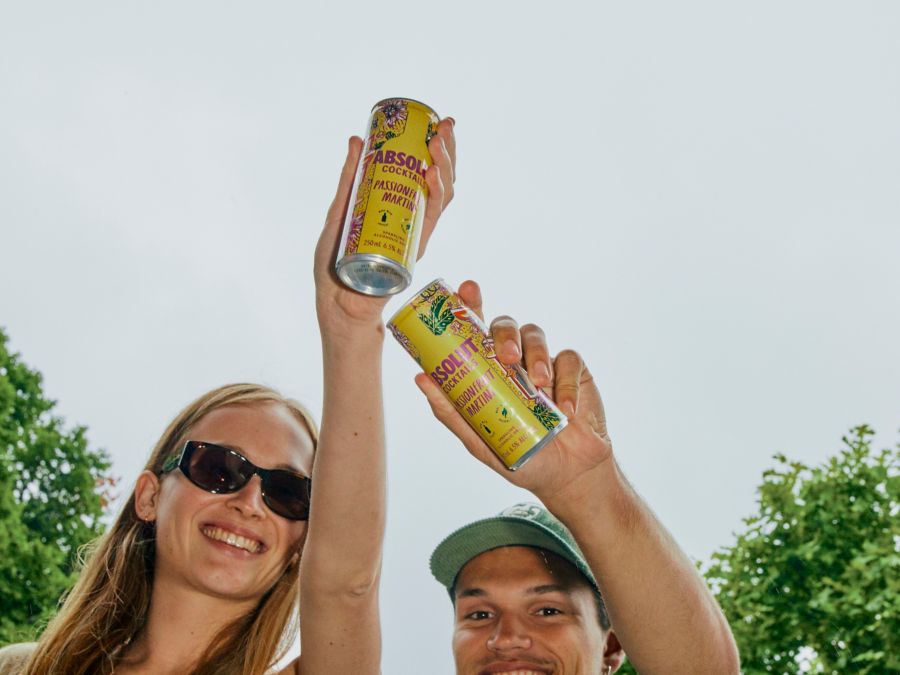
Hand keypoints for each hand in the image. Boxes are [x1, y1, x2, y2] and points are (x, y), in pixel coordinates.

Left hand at [314, 118, 456, 331]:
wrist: (337, 303)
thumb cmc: (336, 264)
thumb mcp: (340, 211)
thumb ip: (349, 179)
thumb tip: (356, 139)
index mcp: (402, 209)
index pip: (429, 174)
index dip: (439, 148)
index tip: (440, 124)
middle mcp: (414, 221)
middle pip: (441, 181)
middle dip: (447, 151)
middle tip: (443, 128)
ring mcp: (416, 234)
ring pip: (442, 197)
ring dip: (445, 167)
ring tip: (437, 144)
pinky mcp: (413, 249)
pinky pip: (431, 220)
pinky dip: (434, 196)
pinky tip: (432, 175)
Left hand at [413, 280, 613, 503]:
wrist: (567, 475)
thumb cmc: (522, 456)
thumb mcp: (480, 441)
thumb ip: (452, 412)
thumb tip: (420, 379)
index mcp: (489, 369)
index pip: (476, 329)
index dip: (471, 303)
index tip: (466, 289)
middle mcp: (516, 359)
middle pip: (506, 325)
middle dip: (504, 333)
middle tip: (506, 357)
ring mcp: (545, 362)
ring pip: (537, 334)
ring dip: (536, 355)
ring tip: (538, 385)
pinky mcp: (574, 370)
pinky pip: (569, 359)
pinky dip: (566, 384)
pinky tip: (565, 410)